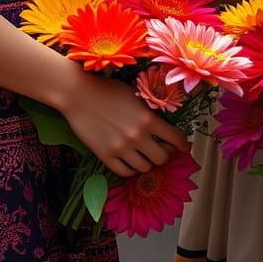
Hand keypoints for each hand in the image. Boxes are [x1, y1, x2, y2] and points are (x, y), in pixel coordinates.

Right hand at [63, 73, 189, 176]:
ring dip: (147, 162)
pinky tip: (129, 160)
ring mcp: (121, 148)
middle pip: (162, 158)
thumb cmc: (107, 89)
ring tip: (143, 155)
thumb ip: (149, 112)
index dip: (182, 145)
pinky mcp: (106, 156)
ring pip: (145, 168)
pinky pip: (125, 172)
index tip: (183, 147)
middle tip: (160, 150)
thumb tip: (162, 126)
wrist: (78, 94)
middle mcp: (137, 136)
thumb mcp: (135, 95)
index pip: (175, 139)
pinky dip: (130, 169)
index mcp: (148, 118)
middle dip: (164, 154)